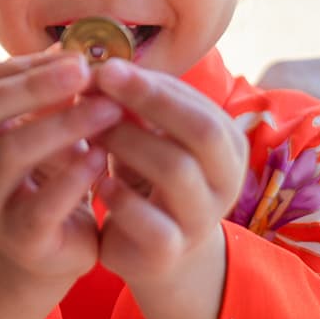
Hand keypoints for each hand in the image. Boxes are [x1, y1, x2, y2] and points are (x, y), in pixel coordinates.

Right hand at [0, 52, 121, 283]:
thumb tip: (72, 47)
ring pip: (12, 153)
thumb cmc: (50, 178)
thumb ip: (50, 95)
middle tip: (86, 71)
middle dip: (35, 86)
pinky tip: (101, 155)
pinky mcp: (18, 239)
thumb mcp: (44, 131)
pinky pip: (41, 203)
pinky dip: (73, 175)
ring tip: (109, 109)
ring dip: (64, 124)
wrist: (55, 250)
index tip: (75, 55)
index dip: (26, 66)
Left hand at [90, 59, 246, 290]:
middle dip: (149, 101)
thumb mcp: (147, 137)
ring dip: (128, 142)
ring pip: (177, 171)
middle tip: (100, 85)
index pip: (199, 104)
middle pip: (202, 131)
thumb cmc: (149, 179)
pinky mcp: (171, 253)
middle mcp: (226, 181)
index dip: (152, 83)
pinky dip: (122, 199)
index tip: (106, 66)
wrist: (154, 252)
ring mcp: (202, 219)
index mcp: (227, 145)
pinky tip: (99, 183)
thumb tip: (99, 65)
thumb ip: (132, 106)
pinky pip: (154, 224)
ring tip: (92, 132)